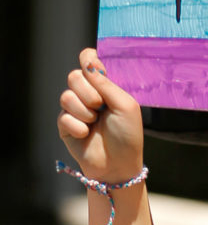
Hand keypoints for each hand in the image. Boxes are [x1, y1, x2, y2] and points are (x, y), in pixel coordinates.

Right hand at [58, 48, 143, 182]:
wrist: (118, 165)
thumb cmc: (128, 135)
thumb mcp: (124, 105)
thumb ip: (106, 83)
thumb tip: (88, 61)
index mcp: (105, 87)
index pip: (90, 63)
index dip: (87, 59)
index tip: (91, 62)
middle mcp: (89, 95)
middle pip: (74, 76)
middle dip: (87, 91)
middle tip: (100, 105)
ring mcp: (76, 110)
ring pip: (66, 96)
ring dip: (83, 110)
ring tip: (95, 122)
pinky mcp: (66, 126)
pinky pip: (63, 116)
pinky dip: (77, 126)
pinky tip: (87, 135)